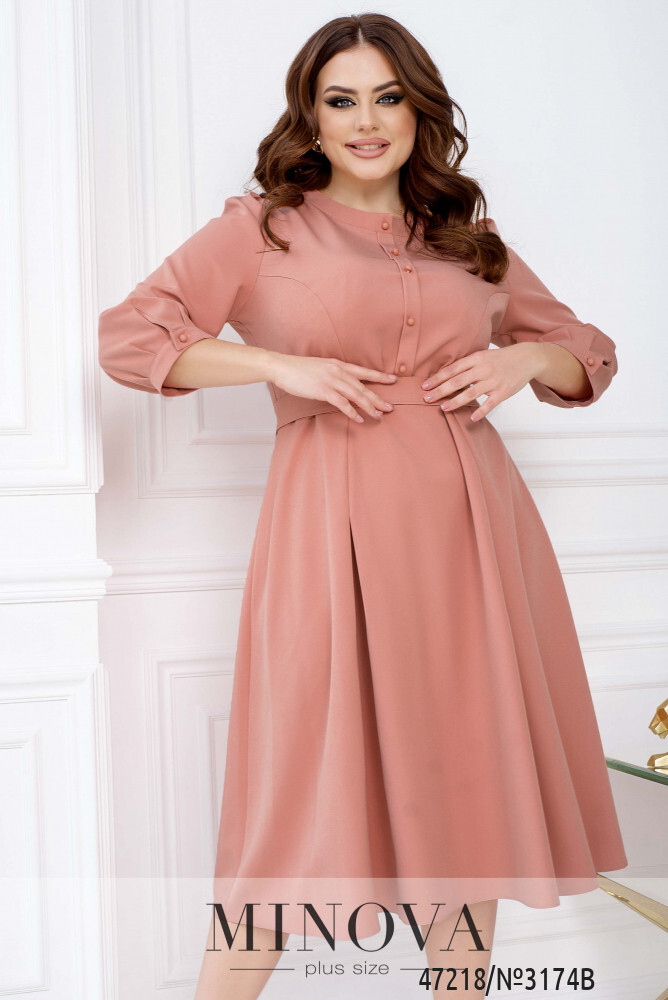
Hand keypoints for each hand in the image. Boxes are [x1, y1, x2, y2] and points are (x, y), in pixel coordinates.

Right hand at [267, 354, 396, 422]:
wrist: (282, 367)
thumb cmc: (298, 369)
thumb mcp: (320, 366)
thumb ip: (333, 373)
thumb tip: (341, 383)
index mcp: (338, 364)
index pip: (364, 371)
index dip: (380, 376)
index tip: (393, 379)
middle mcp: (338, 371)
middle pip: (363, 386)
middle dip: (378, 398)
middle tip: (390, 407)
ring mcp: (331, 380)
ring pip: (356, 395)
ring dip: (369, 407)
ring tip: (379, 415)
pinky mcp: (323, 390)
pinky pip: (342, 403)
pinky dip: (352, 412)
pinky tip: (359, 418)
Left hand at [421, 343, 544, 421]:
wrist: (527, 358)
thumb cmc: (500, 359)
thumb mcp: (482, 356)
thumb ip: (466, 365)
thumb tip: (444, 375)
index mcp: (476, 359)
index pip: (452, 369)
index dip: (437, 378)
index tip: (424, 386)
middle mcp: (483, 369)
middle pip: (458, 381)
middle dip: (440, 390)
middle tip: (427, 398)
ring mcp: (493, 381)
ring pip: (471, 393)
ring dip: (455, 401)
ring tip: (443, 408)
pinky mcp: (503, 392)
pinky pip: (490, 404)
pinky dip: (481, 412)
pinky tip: (471, 418)